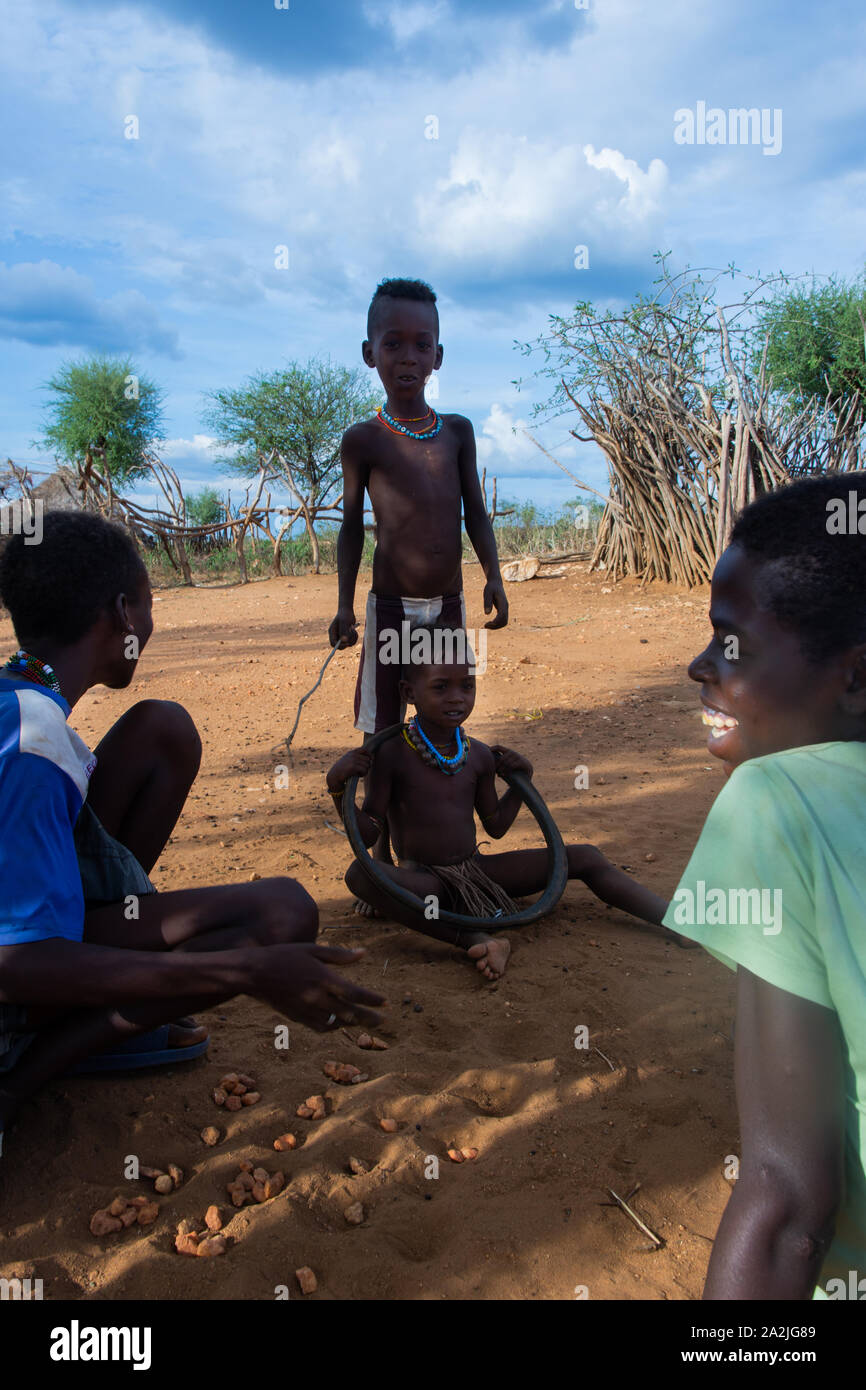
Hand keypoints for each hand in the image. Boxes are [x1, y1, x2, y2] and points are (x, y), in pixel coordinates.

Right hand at [251, 943, 384, 1030]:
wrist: (254, 973)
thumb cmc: (284, 955)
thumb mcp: (312, 949)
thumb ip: (339, 955)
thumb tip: (364, 953)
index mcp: (323, 978)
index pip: (354, 993)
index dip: (372, 1000)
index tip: (386, 1003)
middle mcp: (317, 997)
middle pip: (349, 1013)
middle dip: (368, 1017)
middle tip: (383, 1021)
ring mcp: (306, 1010)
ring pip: (336, 1023)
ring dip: (352, 1023)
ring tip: (364, 1022)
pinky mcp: (297, 1017)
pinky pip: (320, 1027)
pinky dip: (333, 1027)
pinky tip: (339, 1024)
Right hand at [327, 748, 372, 792]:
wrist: (334, 776)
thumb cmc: (341, 771)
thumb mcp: (347, 761)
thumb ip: (356, 759)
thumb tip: (370, 759)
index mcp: (351, 752)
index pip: (364, 750)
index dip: (369, 755)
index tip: (371, 759)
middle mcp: (353, 755)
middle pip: (368, 759)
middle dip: (366, 766)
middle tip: (361, 771)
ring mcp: (353, 760)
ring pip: (367, 765)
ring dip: (364, 771)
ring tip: (358, 773)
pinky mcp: (354, 766)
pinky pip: (364, 770)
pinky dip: (362, 774)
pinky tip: (357, 775)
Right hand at [329, 608, 357, 647]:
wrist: (348, 611)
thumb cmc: (345, 614)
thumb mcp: (344, 621)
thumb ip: (343, 631)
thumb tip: (345, 641)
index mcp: (332, 632)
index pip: (333, 644)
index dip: (339, 645)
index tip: (347, 643)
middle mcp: (336, 635)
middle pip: (340, 646)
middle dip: (348, 643)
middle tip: (352, 638)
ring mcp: (342, 636)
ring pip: (348, 644)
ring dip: (353, 639)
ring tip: (354, 630)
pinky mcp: (348, 636)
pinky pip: (352, 642)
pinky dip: (355, 637)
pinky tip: (355, 630)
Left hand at [483, 579, 508, 628]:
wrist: (496, 583)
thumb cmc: (491, 587)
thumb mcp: (487, 592)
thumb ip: (487, 602)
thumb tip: (487, 613)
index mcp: (503, 603)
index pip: (502, 616)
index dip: (495, 622)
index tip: (486, 624)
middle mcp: (505, 607)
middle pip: (504, 621)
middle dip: (495, 626)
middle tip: (485, 625)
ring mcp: (505, 609)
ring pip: (504, 622)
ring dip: (496, 626)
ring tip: (486, 625)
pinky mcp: (502, 610)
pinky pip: (502, 620)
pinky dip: (496, 624)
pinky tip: (489, 623)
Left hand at [490, 744, 532, 778]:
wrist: (527, 773)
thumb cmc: (514, 769)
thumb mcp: (506, 764)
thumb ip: (500, 762)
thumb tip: (487, 762)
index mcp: (508, 751)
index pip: (498, 747)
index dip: (492, 748)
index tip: (486, 752)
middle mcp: (513, 753)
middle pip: (501, 758)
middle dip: (497, 765)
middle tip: (495, 771)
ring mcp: (518, 757)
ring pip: (506, 763)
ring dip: (501, 769)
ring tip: (499, 774)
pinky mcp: (522, 762)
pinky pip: (512, 766)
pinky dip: (506, 771)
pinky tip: (503, 775)